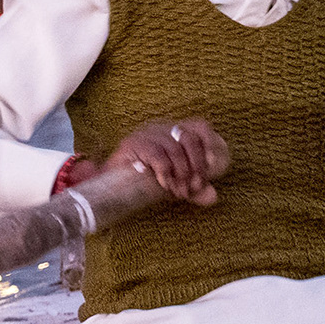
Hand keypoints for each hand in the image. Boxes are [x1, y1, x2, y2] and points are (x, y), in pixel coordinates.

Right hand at [104, 117, 228, 205]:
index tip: (213, 163)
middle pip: (189, 138)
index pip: (199, 126)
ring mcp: (145, 134)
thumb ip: (195, 189)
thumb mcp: (176, 184)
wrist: (110, 188)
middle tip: (193, 188)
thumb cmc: (147, 182)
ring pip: (174, 149)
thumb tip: (213, 197)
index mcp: (174, 132)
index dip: (209, 141)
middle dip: (196, 166)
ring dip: (182, 174)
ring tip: (180, 193)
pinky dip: (165, 172)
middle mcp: (161, 128)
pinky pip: (156, 155)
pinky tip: (165, 185)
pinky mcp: (132, 144)